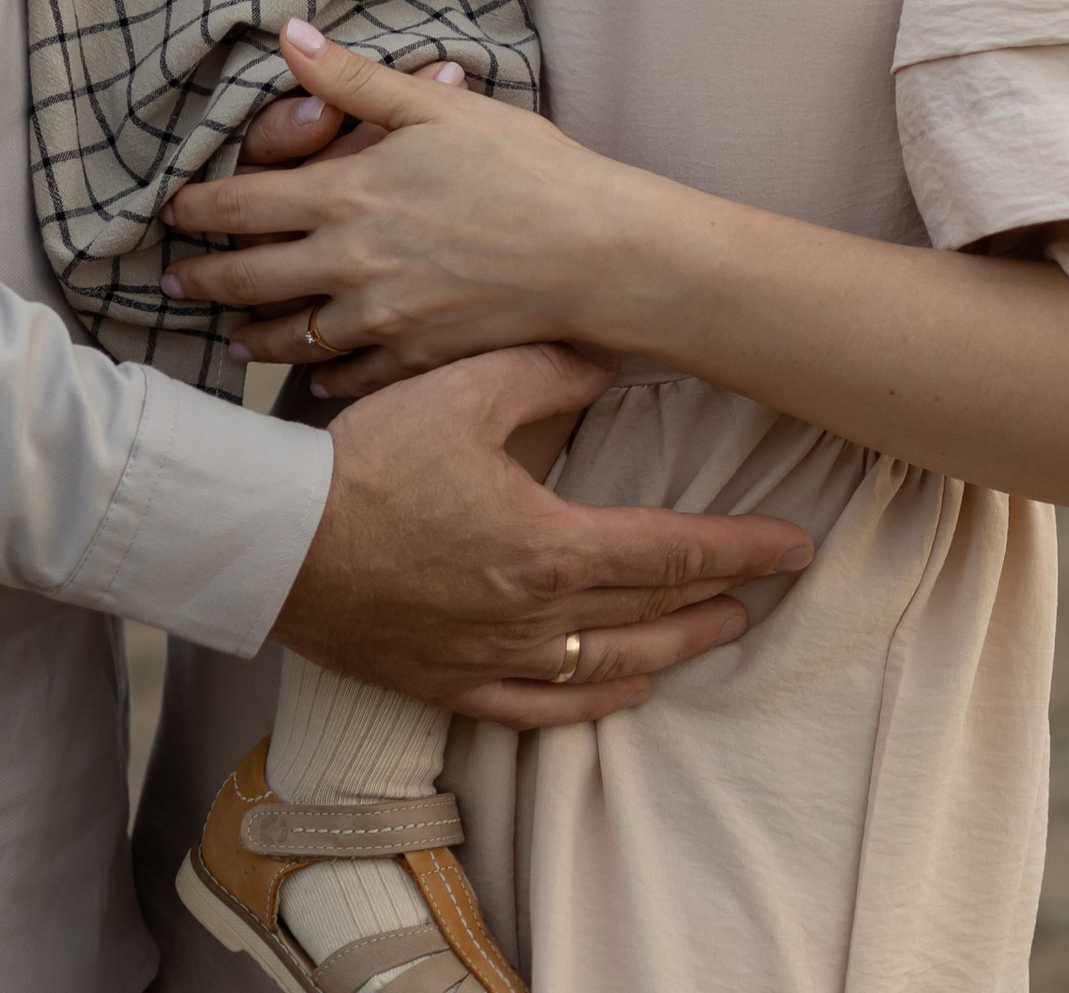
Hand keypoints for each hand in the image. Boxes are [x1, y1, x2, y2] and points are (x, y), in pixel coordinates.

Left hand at [167, 24, 646, 383]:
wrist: (594, 252)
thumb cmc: (524, 167)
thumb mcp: (435, 106)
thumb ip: (353, 78)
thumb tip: (288, 34)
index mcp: (346, 195)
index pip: (244, 204)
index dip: (198, 209)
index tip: (171, 212)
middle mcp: (350, 264)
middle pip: (251, 279)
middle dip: (204, 279)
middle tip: (174, 282)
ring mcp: (382, 320)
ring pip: (292, 337)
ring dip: (253, 337)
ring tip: (232, 339)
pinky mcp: (418, 358)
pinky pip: (351, 377)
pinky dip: (323, 379)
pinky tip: (314, 378)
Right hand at [276, 346, 809, 725]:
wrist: (274, 539)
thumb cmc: (364, 458)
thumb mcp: (461, 390)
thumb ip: (544, 371)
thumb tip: (607, 357)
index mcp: (546, 546)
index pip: (671, 551)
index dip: (741, 549)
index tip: (794, 547)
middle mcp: (533, 617)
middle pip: (651, 614)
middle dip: (720, 597)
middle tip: (770, 585)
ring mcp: (492, 660)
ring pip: (607, 667)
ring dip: (672, 650)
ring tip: (716, 632)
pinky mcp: (449, 683)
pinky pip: (539, 711)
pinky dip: (592, 707)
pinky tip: (623, 696)